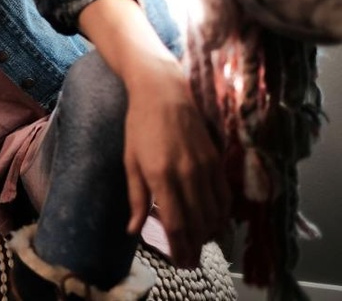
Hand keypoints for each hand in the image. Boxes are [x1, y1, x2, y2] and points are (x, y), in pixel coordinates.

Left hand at [123, 59, 230, 267]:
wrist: (163, 92)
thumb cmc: (139, 126)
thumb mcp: (130, 162)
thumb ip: (135, 197)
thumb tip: (133, 229)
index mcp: (161, 177)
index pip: (176, 223)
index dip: (180, 247)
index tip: (179, 263)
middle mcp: (187, 175)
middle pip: (198, 223)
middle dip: (195, 247)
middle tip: (190, 261)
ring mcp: (205, 168)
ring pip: (215, 213)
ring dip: (210, 233)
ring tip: (201, 245)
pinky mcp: (216, 160)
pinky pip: (225, 196)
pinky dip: (222, 214)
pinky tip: (215, 222)